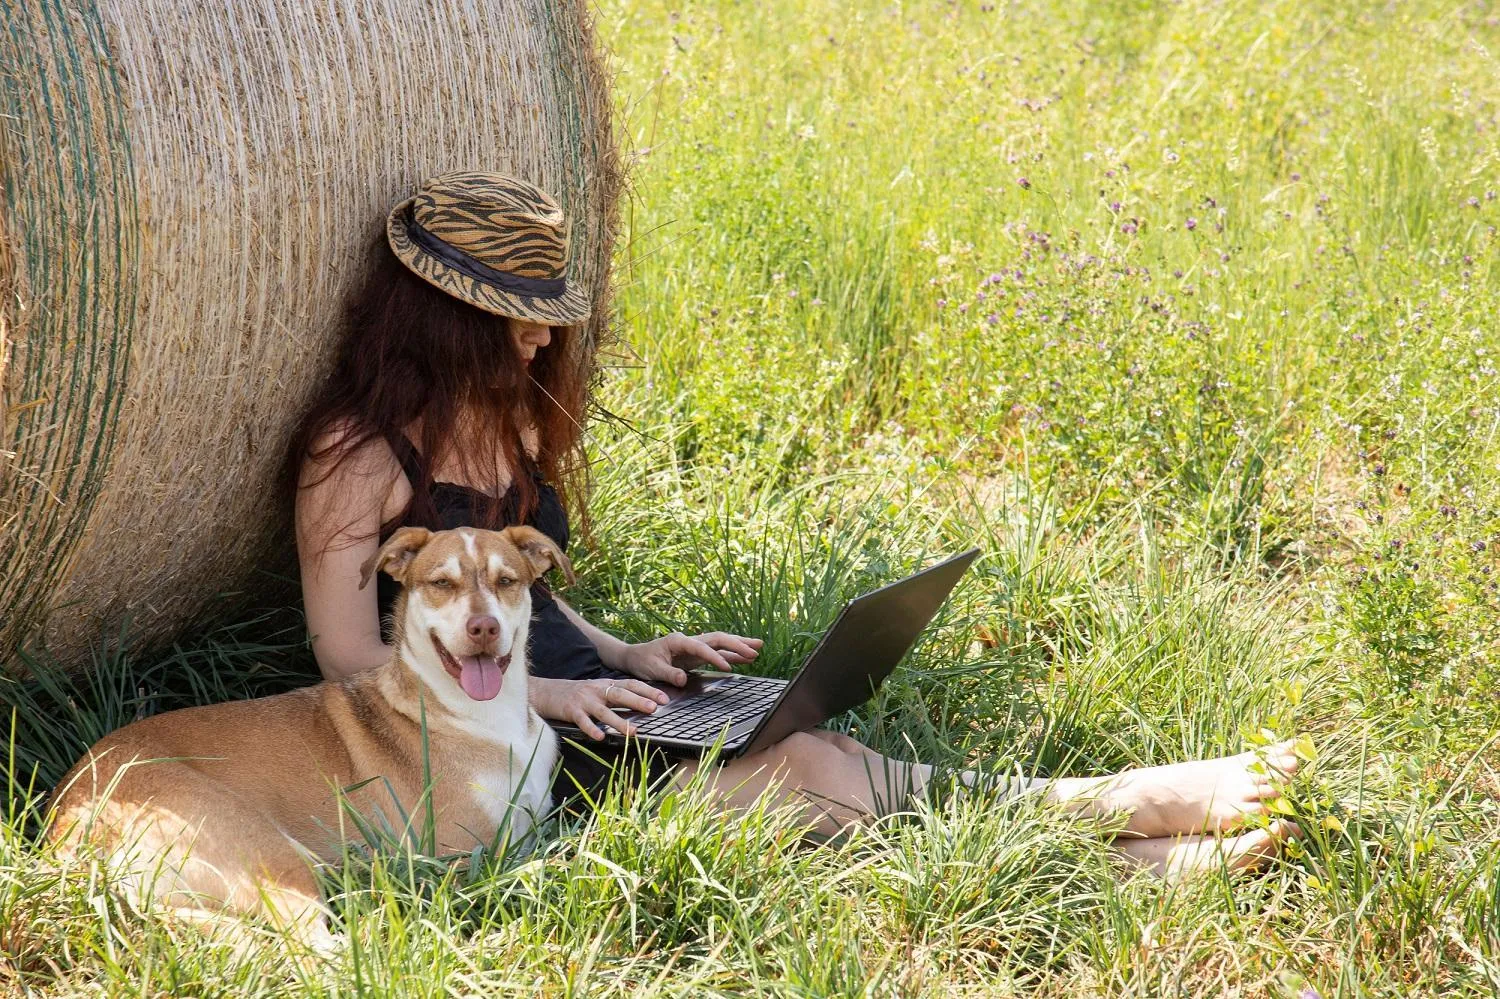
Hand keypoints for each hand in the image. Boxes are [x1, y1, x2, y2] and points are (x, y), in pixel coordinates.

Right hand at [529, 676, 668, 740]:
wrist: (545, 691)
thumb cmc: (575, 694)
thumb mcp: (596, 690)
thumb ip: (614, 695)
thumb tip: (640, 703)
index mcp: (605, 685)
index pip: (631, 684)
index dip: (648, 690)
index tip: (664, 698)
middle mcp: (597, 690)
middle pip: (621, 694)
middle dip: (638, 701)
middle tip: (654, 708)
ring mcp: (584, 701)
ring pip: (605, 711)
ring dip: (620, 722)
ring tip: (633, 732)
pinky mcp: (571, 711)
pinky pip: (583, 721)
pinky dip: (592, 729)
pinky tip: (601, 737)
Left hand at [615, 631, 764, 686]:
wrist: (635, 657)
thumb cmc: (642, 662)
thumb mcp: (652, 670)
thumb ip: (669, 674)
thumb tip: (683, 679)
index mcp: (678, 641)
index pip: (702, 647)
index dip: (715, 657)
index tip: (727, 667)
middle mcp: (689, 640)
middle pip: (717, 639)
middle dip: (737, 643)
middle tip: (755, 649)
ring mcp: (694, 646)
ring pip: (720, 643)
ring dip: (739, 645)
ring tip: (758, 648)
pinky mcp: (696, 655)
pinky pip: (717, 652)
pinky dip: (731, 655)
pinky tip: (745, 658)